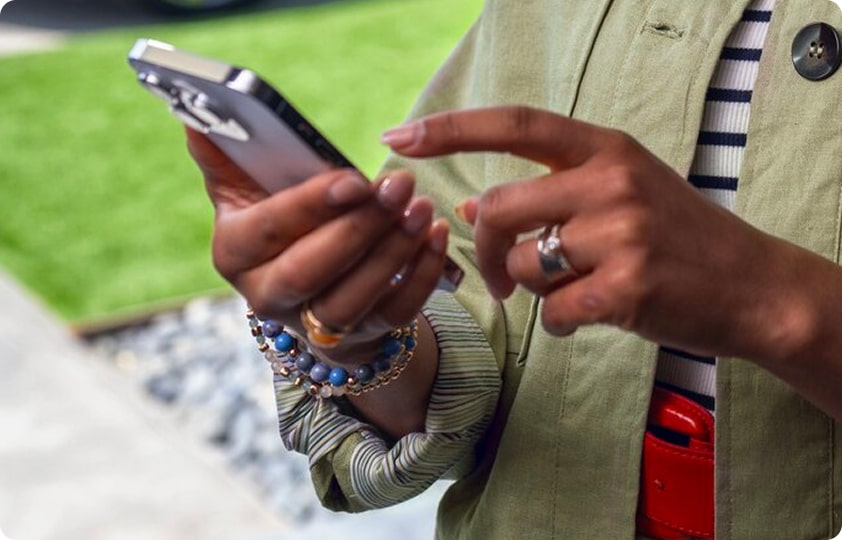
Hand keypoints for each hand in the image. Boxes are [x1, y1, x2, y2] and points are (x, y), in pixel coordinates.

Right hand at [186, 128, 450, 361]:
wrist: (306, 282)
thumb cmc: (276, 220)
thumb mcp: (245, 188)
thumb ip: (225, 154)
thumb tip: (195, 114)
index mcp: (235, 253)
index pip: (267, 232)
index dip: (310, 207)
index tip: (353, 179)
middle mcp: (268, 296)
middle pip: (310, 272)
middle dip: (358, 230)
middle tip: (399, 186)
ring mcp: (316, 322)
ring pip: (354, 299)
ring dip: (394, 252)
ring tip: (422, 208)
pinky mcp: (362, 333)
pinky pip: (396, 312)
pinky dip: (422, 276)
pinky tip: (438, 236)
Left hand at [383, 106, 814, 362]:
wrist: (754, 285)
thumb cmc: (678, 237)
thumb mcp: (620, 193)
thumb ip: (550, 192)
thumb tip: (470, 207)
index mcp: (606, 149)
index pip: (514, 124)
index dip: (450, 129)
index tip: (398, 137)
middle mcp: (611, 182)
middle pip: (499, 208)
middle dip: (484, 249)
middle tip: (495, 276)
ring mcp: (622, 235)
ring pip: (523, 265)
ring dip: (530, 289)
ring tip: (569, 291)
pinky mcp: (627, 288)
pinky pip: (552, 311)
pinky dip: (556, 323)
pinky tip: (583, 318)